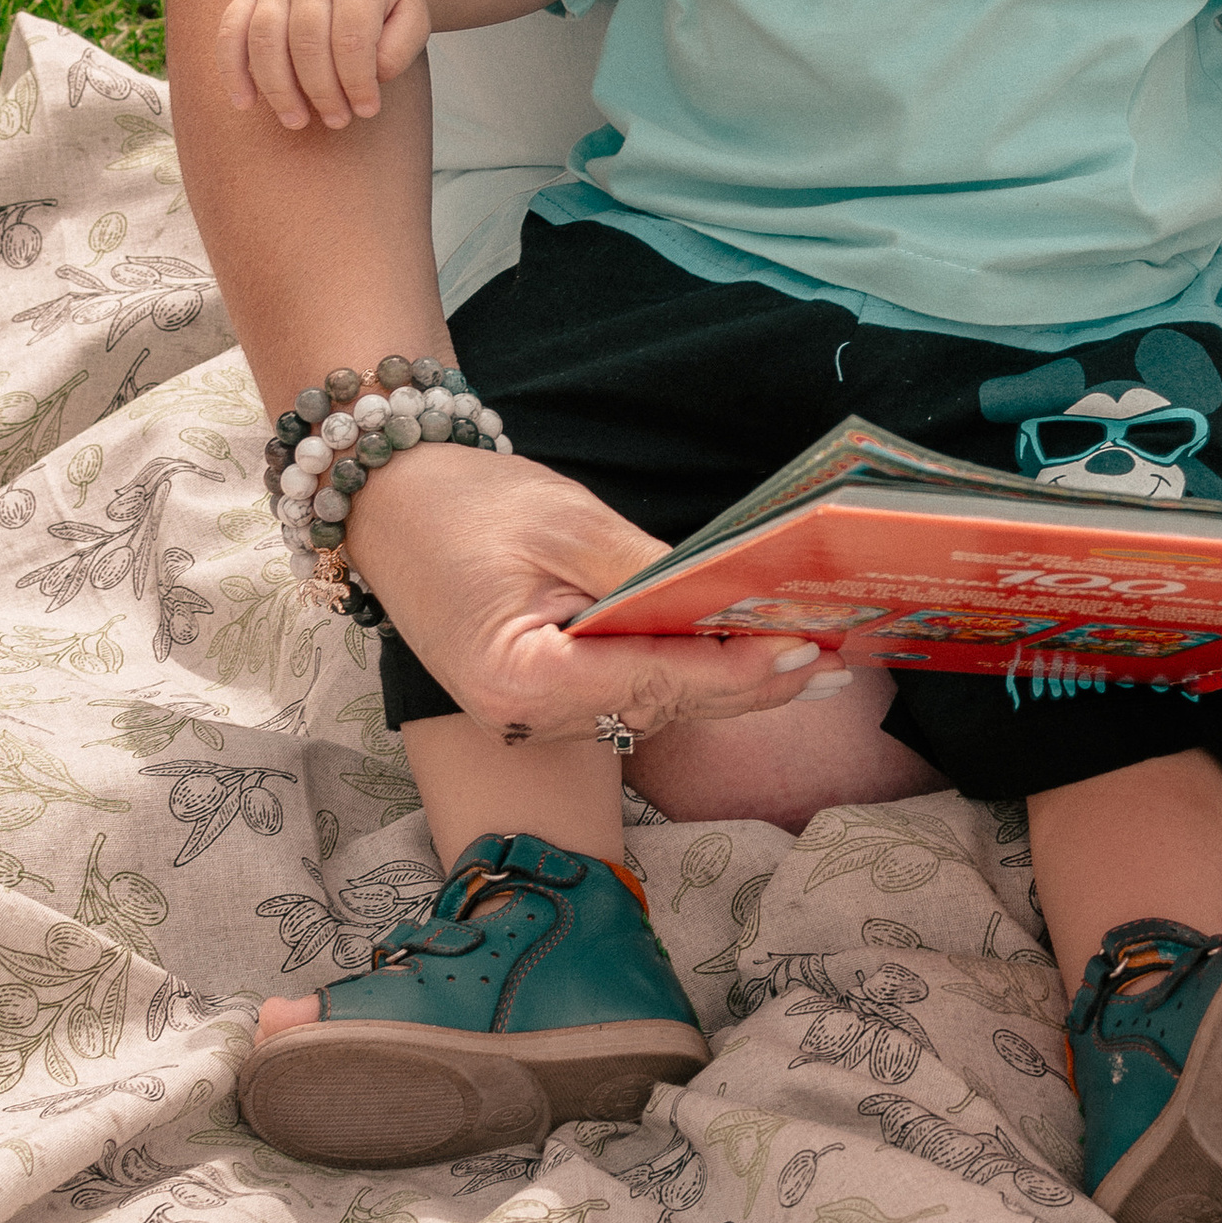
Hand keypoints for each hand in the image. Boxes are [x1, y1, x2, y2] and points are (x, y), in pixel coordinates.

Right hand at [219, 0, 429, 131]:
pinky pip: (230, 30)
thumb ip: (398, 48)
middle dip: (320, 90)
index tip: (366, 111)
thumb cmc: (385, 0)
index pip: (351, 37)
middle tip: (336, 121)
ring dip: (277, 88)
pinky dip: (232, 69)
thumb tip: (369, 78)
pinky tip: (244, 102)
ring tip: (296, 121)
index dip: (357, 81)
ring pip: (265, 38)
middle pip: (306, 41)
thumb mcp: (413, 17)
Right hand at [342, 441, 851, 737]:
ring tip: (811, 665)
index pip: (650, 680)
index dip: (733, 669)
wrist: (386, 503)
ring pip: (651, 709)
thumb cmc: (464, 504)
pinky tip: (742, 661)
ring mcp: (529, 719)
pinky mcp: (540, 702)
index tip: (803, 652)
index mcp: (516, 679)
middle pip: (660, 706)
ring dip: (728, 686)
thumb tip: (733, 598)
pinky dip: (687, 677)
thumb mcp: (565, 523)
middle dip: (750, 684)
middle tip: (835, 661)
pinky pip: (627, 696)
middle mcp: (521, 718)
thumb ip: (649, 571)